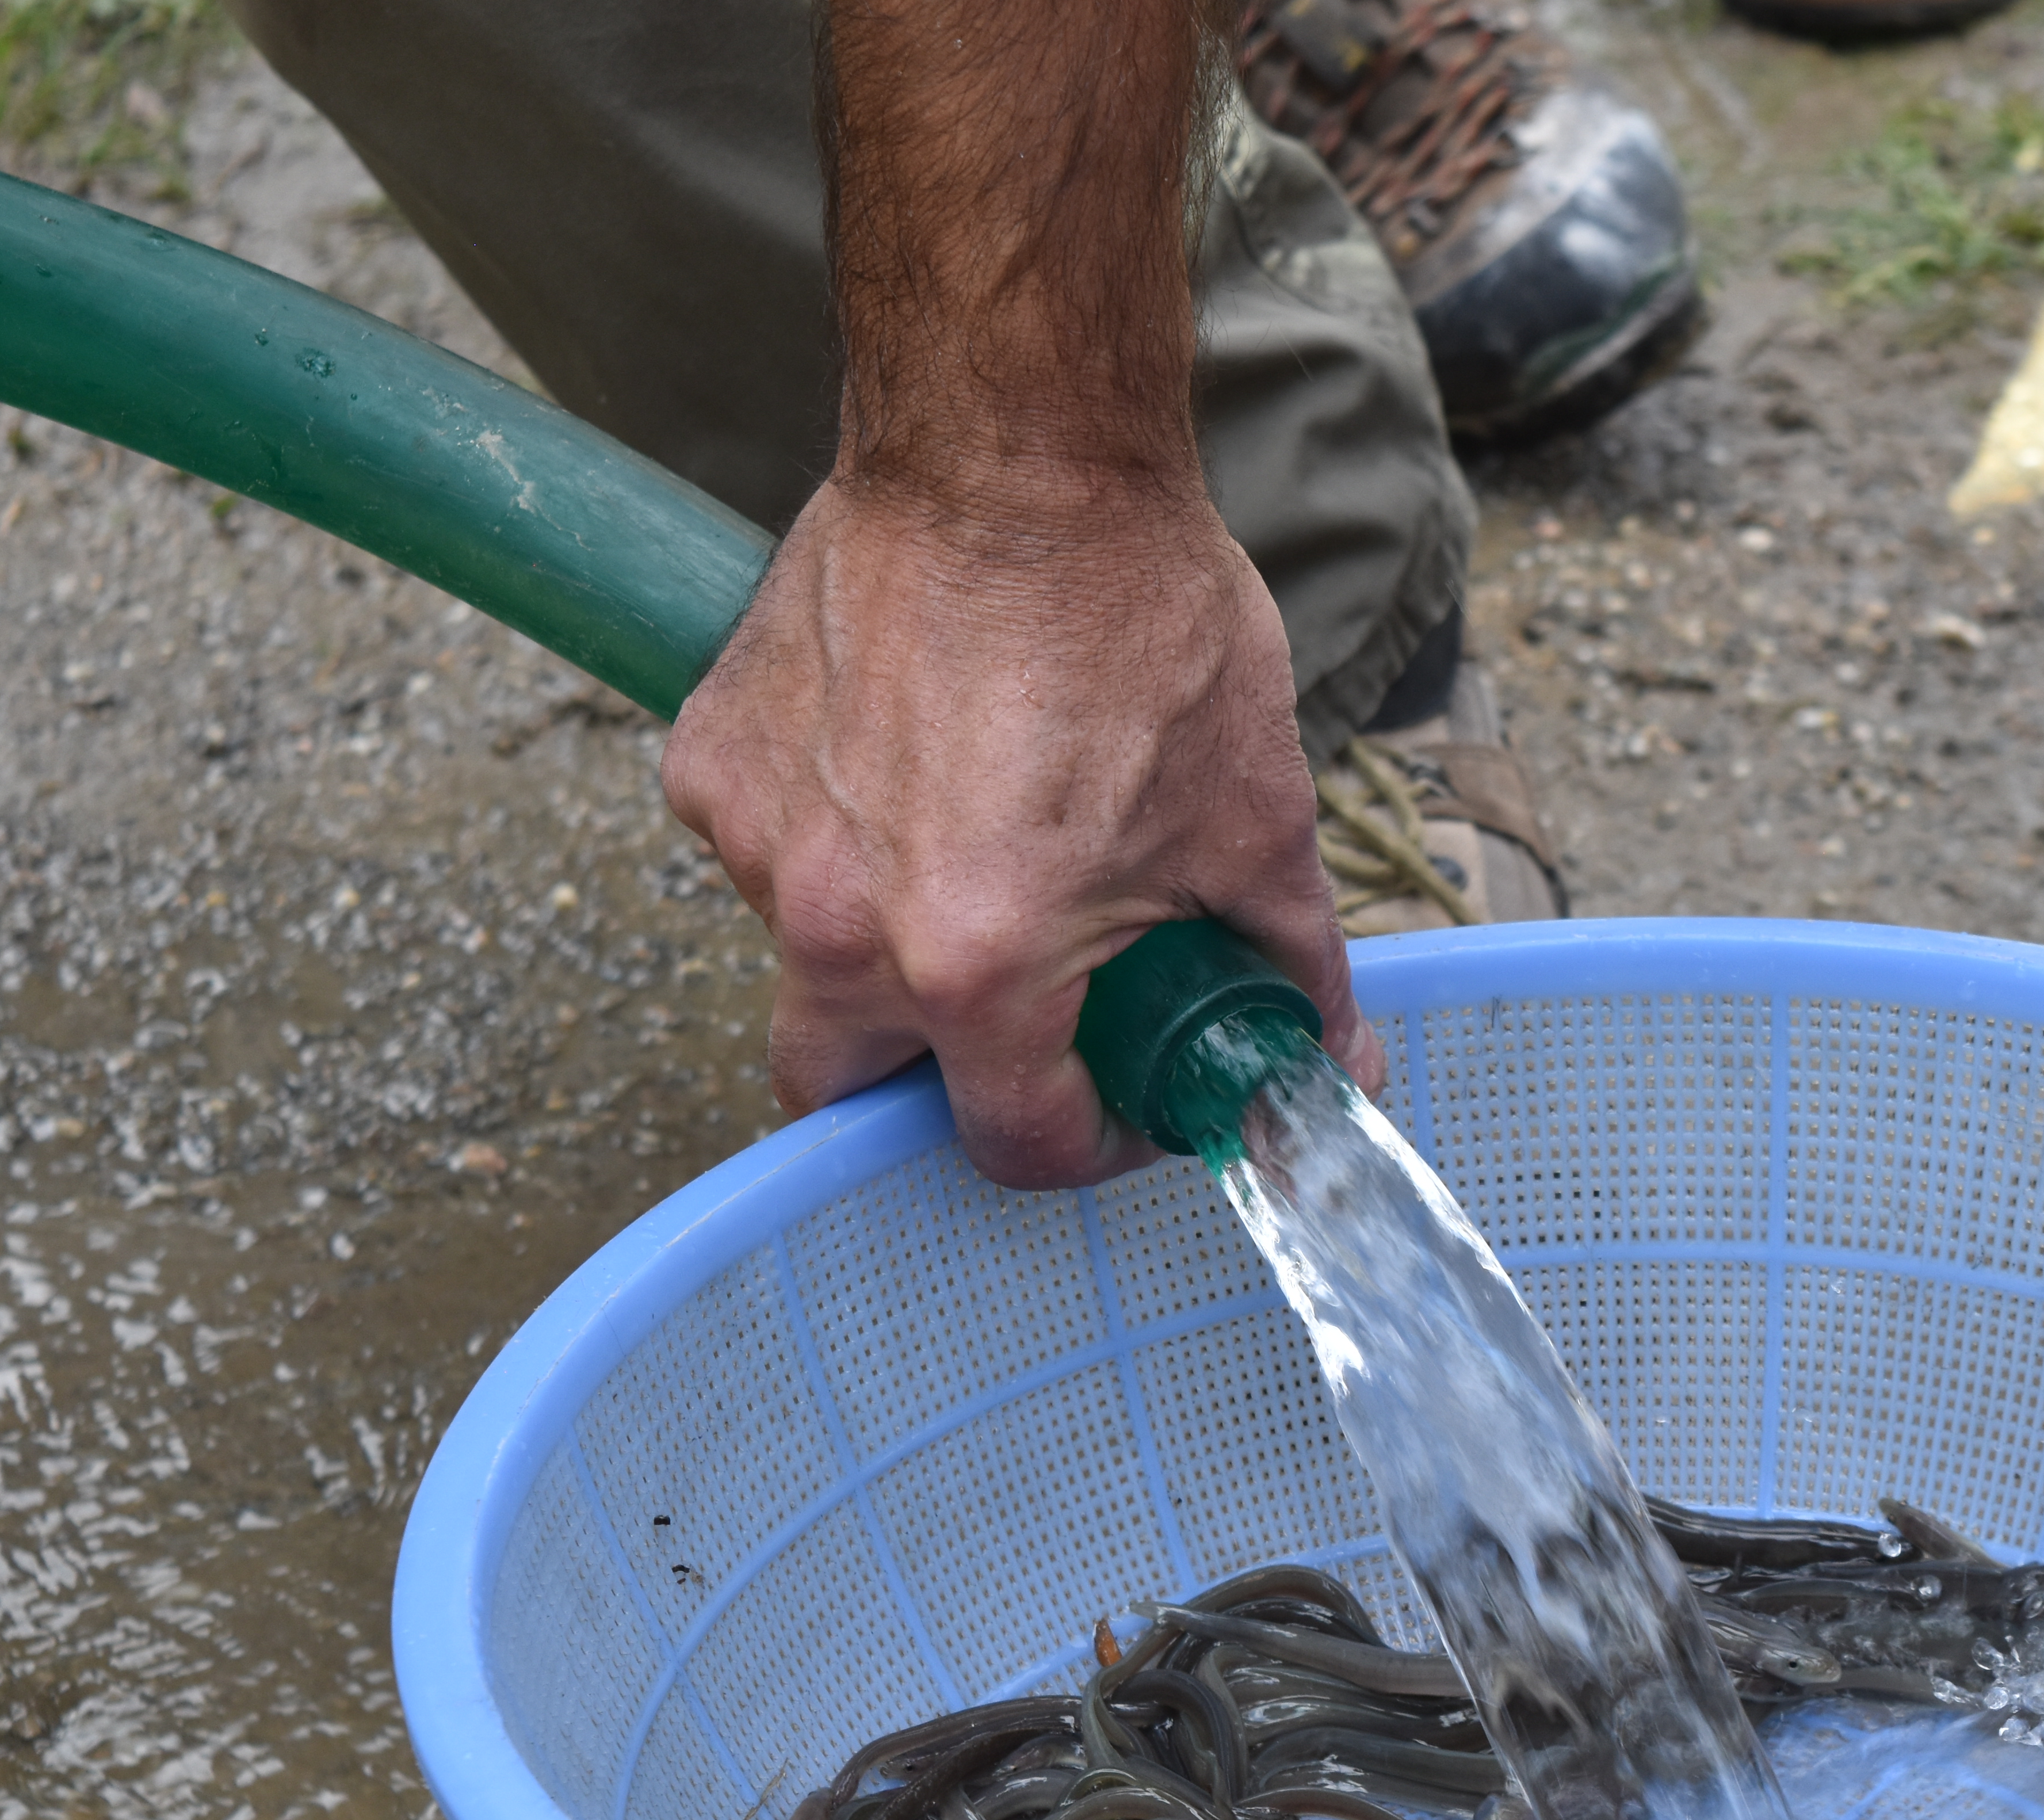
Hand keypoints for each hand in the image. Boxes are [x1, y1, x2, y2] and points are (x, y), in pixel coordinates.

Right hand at [661, 475, 1377, 1187]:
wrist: (1019, 451)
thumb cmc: (1141, 623)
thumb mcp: (1255, 819)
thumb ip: (1286, 968)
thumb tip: (1336, 1064)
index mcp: (976, 964)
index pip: (1015, 1144)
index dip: (1094, 1142)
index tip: (1128, 1094)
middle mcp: (838, 926)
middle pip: (851, 1094)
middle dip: (935, 1080)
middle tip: (1021, 1015)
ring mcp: (756, 846)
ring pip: (809, 966)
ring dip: (887, 948)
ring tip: (979, 845)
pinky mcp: (707, 764)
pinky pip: (763, 856)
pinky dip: (834, 843)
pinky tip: (909, 767)